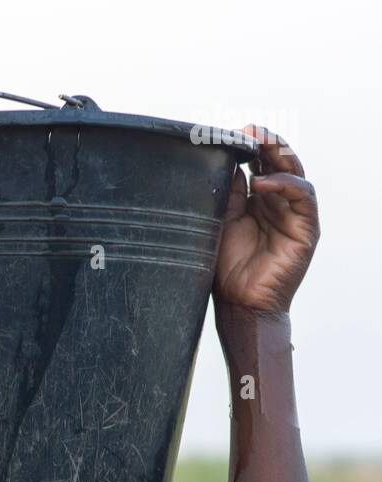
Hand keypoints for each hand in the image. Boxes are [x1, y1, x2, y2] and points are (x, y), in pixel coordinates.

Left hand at [214, 127, 319, 314]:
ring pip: (294, 172)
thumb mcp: (222, 222)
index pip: (260, 164)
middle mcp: (278, 204)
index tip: (234, 133)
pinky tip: (261, 182)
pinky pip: (302, 196)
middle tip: (250, 128)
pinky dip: (284, 184)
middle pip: (279, 163)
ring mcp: (294, 215)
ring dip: (278, 154)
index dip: (250, 146)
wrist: (239, 305)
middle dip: (266, 142)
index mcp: (258, 202)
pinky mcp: (306, 228)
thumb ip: (228, 193)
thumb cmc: (228, 271)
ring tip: (259, 142)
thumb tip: (229, 161)